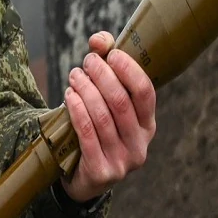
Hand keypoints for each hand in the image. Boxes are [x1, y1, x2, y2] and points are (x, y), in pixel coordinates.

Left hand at [63, 32, 155, 201]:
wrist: (81, 176)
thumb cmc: (95, 129)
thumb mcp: (105, 103)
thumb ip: (105, 67)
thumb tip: (98, 40)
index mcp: (147, 125)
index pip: (145, 92)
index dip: (128, 70)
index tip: (110, 53)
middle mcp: (140, 145)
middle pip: (120, 102)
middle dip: (102, 76)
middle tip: (86, 63)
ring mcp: (123, 161)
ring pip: (102, 117)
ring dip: (85, 90)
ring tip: (74, 76)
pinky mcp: (102, 171)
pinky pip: (87, 134)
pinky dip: (77, 110)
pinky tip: (69, 95)